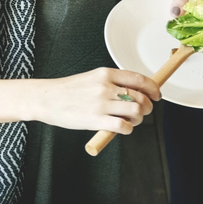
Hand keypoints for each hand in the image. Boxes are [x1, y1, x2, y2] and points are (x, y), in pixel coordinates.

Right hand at [29, 66, 161, 133]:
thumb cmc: (67, 91)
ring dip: (138, 119)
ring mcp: (101, 103)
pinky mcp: (96, 120)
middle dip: (147, 107)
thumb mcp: (91, 78)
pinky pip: (123, 126)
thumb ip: (111, 83)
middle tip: (142, 112)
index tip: (156, 95)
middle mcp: (105, 87)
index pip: (139, 78)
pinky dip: (127, 129)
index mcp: (105, 74)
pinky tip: (120, 128)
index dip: (153, 88)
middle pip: (141, 97)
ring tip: (130, 121)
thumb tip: (134, 92)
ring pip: (136, 110)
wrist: (46, 99)